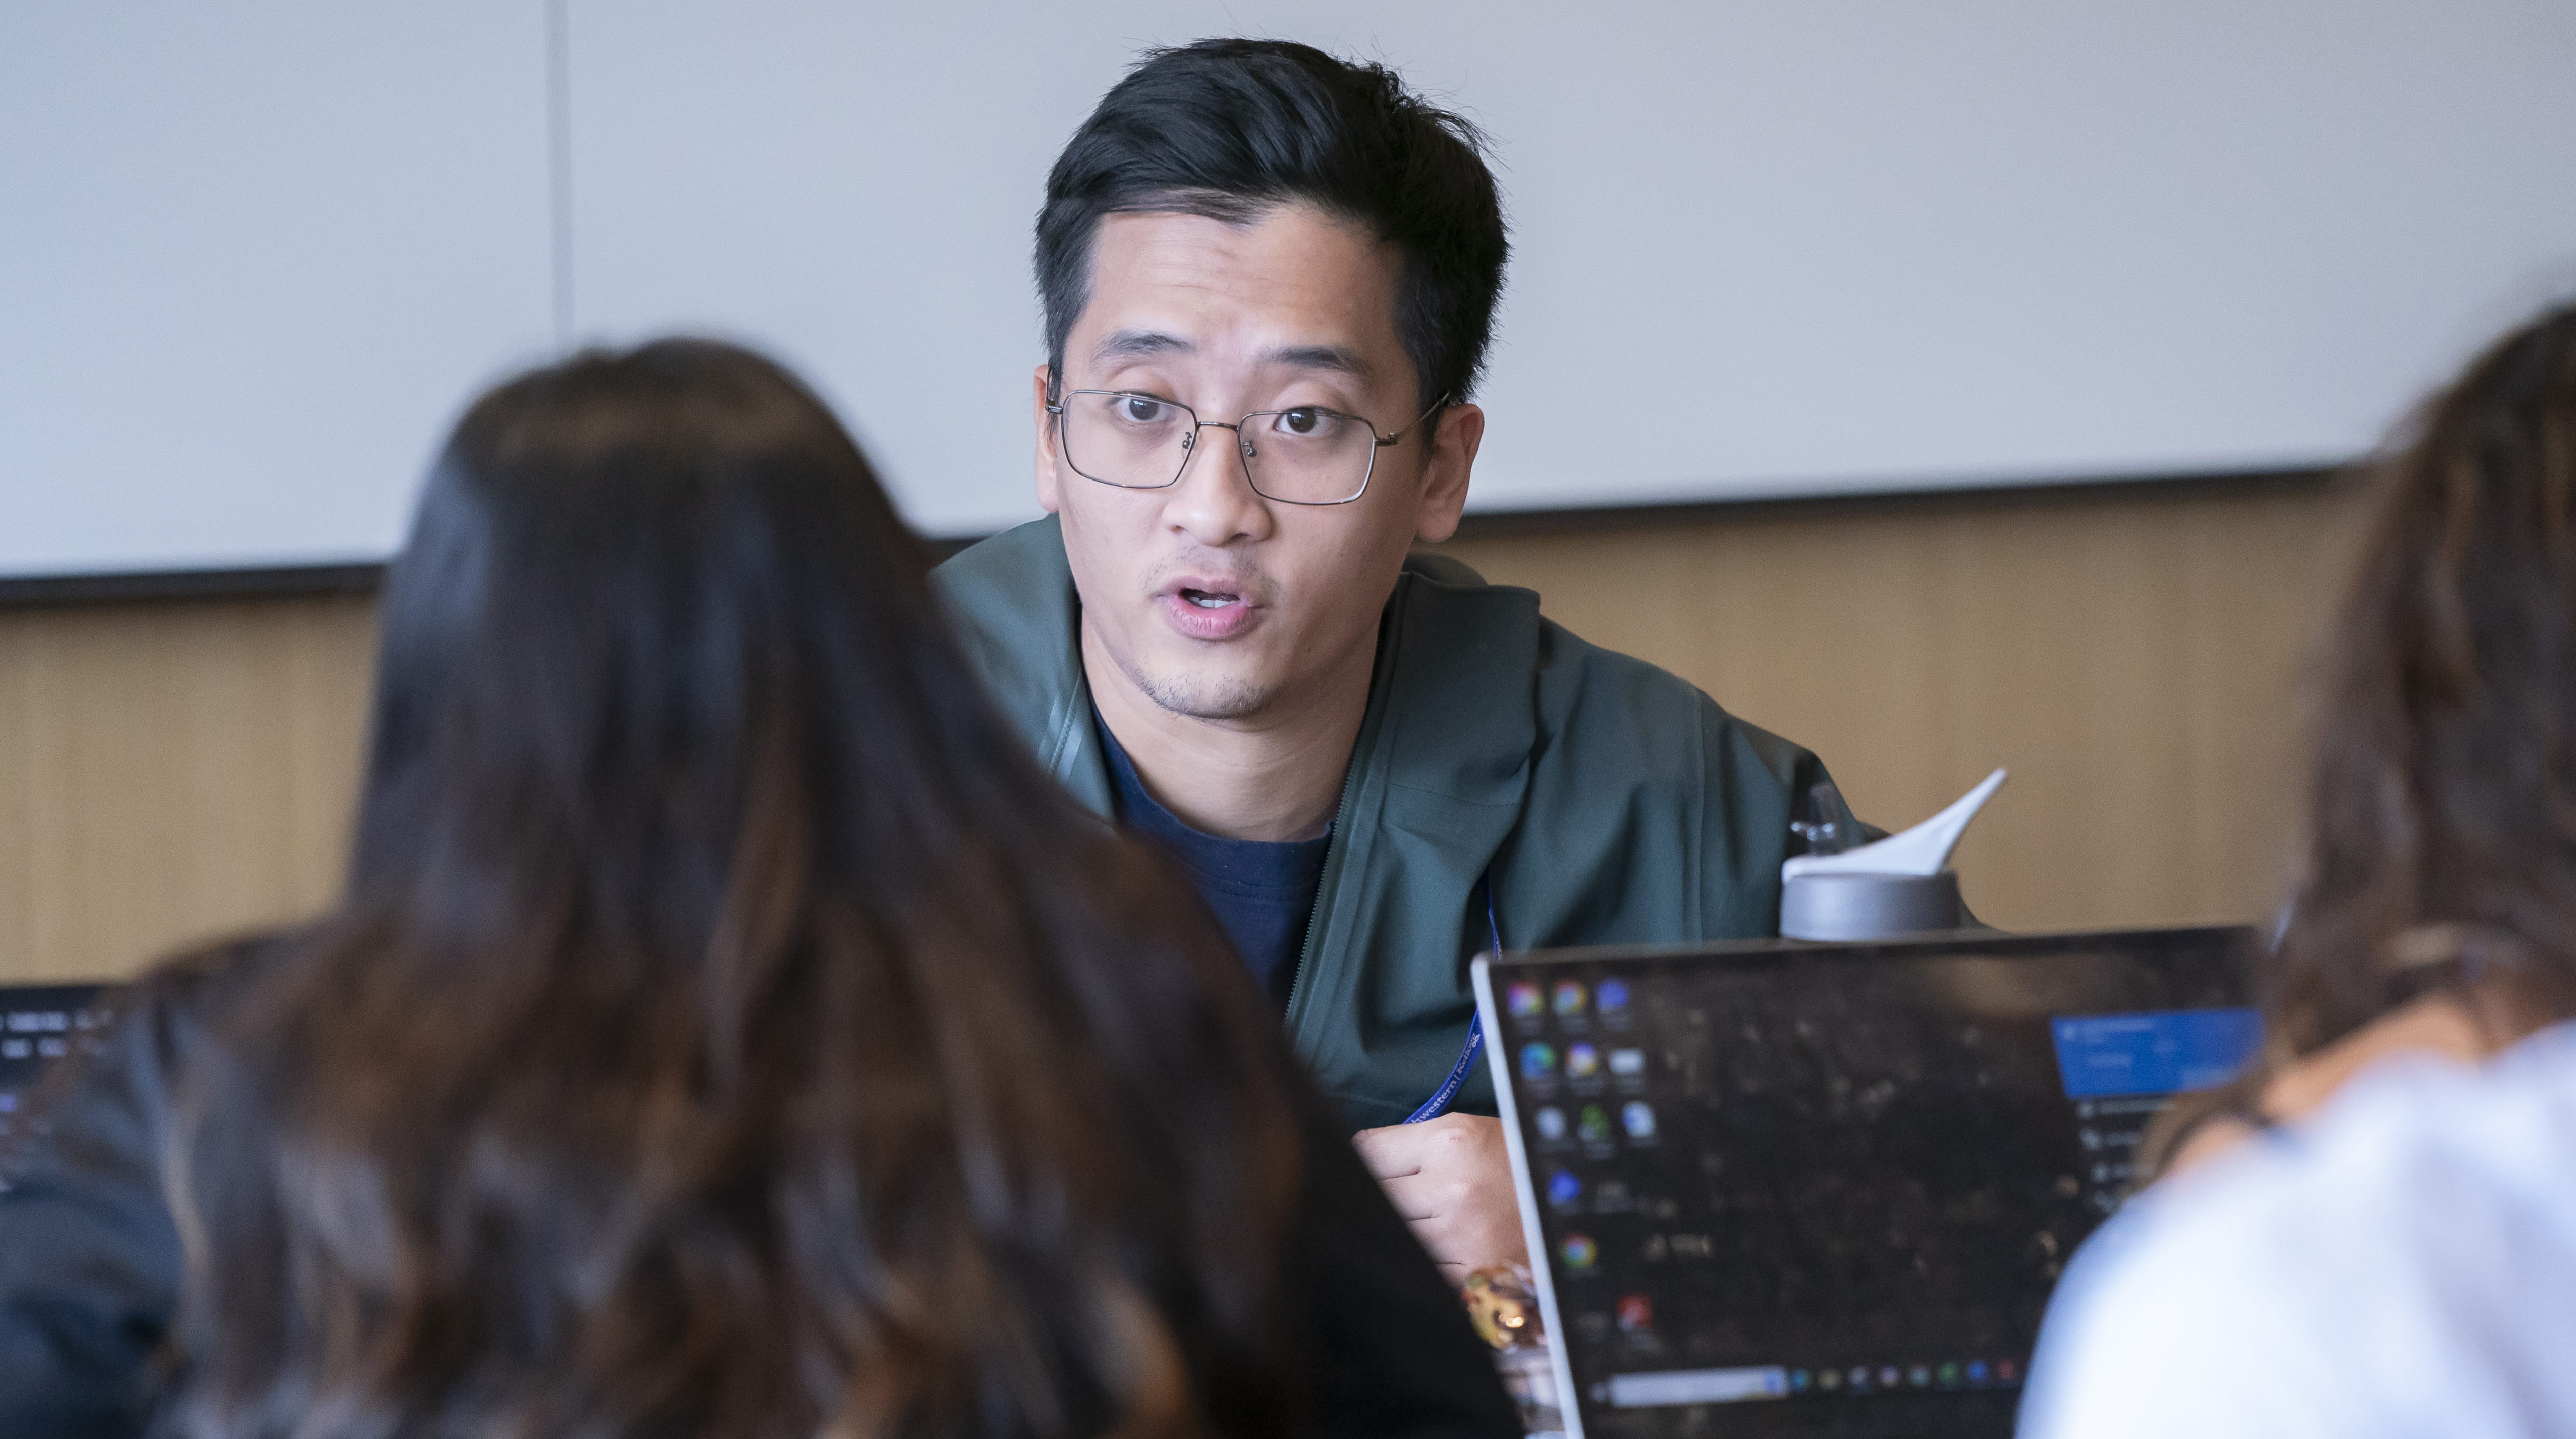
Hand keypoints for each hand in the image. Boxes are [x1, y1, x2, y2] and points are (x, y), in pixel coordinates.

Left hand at [1351, 1113, 1528, 1281]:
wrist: (1581, 1203)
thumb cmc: (1520, 1163)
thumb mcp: (1471, 1133)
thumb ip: (1414, 1143)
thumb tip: (1357, 1155)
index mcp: (1452, 1141)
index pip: (1369, 1152)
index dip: (1367, 1163)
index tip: (1372, 1171)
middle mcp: (1453, 1188)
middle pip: (1376, 1196)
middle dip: (1382, 1199)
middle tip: (1402, 1200)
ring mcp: (1461, 1236)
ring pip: (1395, 1234)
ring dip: (1403, 1231)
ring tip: (1428, 1223)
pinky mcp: (1472, 1276)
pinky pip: (1423, 1267)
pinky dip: (1425, 1261)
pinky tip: (1443, 1249)